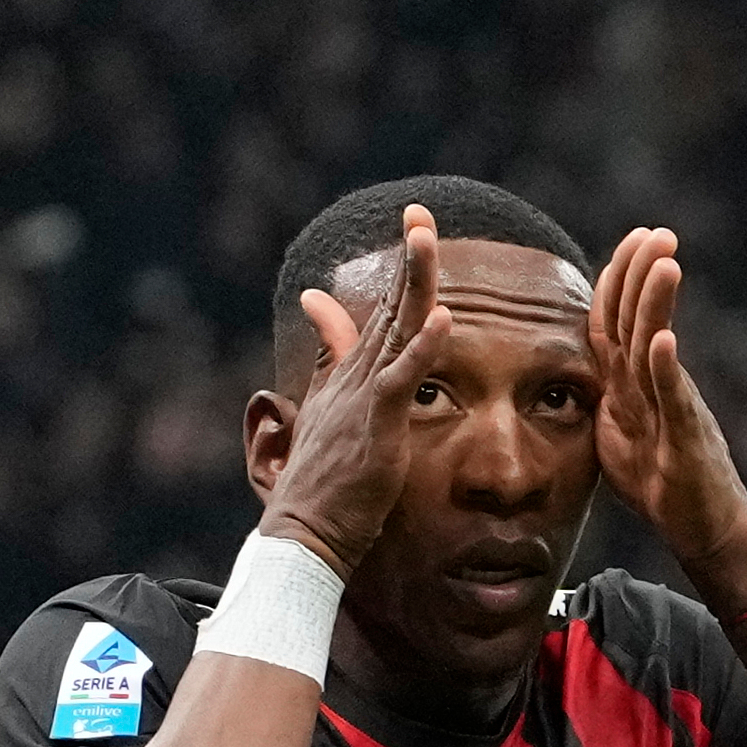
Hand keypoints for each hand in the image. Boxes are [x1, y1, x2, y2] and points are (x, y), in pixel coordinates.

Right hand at [269, 203, 453, 577]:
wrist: (302, 533)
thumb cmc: (319, 487)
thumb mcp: (324, 414)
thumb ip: (329, 361)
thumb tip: (314, 305)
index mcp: (349, 378)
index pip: (381, 316)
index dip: (400, 275)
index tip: (415, 233)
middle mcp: (354, 378)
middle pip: (390, 307)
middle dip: (408, 257)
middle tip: (420, 212)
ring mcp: (364, 398)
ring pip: (396, 328)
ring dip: (413, 281)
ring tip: (425, 237)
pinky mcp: (376, 424)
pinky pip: (403, 379)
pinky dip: (423, 348)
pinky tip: (444, 319)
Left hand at [586, 227, 746, 606]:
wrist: (708, 532)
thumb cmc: (667, 489)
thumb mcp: (620, 440)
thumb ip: (606, 405)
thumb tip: (581, 383)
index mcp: (634, 388)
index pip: (617, 325)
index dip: (616, 283)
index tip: (626, 241)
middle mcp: (656, 391)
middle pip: (639, 324)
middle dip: (643, 274)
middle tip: (654, 231)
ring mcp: (674, 413)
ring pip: (657, 352)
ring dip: (657, 306)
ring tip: (665, 263)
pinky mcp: (687, 443)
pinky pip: (672, 403)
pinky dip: (665, 371)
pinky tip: (662, 340)